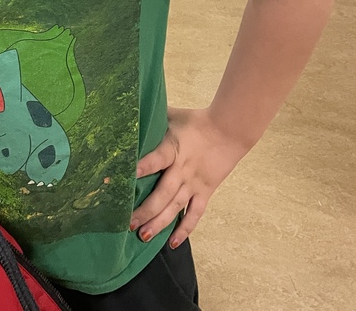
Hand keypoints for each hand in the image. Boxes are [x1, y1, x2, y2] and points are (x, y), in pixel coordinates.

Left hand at [129, 107, 248, 248]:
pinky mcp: (205, 192)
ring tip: (144, 236)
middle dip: (145, 209)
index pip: (156, 159)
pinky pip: (195, 214)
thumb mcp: (171, 115)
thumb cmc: (195, 120)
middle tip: (129, 223)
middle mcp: (183, 169)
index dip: (143, 167)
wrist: (229, 130)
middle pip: (163, 193)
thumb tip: (130, 112)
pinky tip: (173, 243)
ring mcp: (194, 183)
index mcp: (173, 148)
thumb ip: (152, 118)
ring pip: (176, 207)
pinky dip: (185, 229)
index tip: (127, 177)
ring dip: (160, 223)